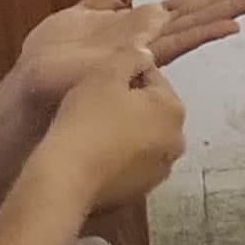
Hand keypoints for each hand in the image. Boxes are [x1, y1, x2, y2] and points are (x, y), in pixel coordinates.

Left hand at [15, 0, 244, 106]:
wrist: (34, 87)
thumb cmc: (55, 59)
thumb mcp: (86, 11)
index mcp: (144, 25)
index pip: (190, 4)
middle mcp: (153, 38)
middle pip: (203, 12)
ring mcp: (149, 50)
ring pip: (199, 24)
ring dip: (231, 10)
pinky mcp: (140, 60)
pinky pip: (179, 43)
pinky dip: (205, 33)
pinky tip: (229, 25)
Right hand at [31, 46, 186, 210]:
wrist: (67, 178)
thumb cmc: (86, 121)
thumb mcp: (105, 75)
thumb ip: (130, 56)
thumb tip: (145, 53)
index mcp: (174, 109)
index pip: (153, 78)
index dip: (123, 76)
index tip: (99, 85)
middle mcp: (177, 141)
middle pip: (150, 110)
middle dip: (128, 105)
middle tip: (93, 107)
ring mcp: (161, 170)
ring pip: (141, 138)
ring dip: (124, 132)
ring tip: (91, 131)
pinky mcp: (142, 191)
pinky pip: (131, 164)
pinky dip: (118, 157)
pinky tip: (94, 155)